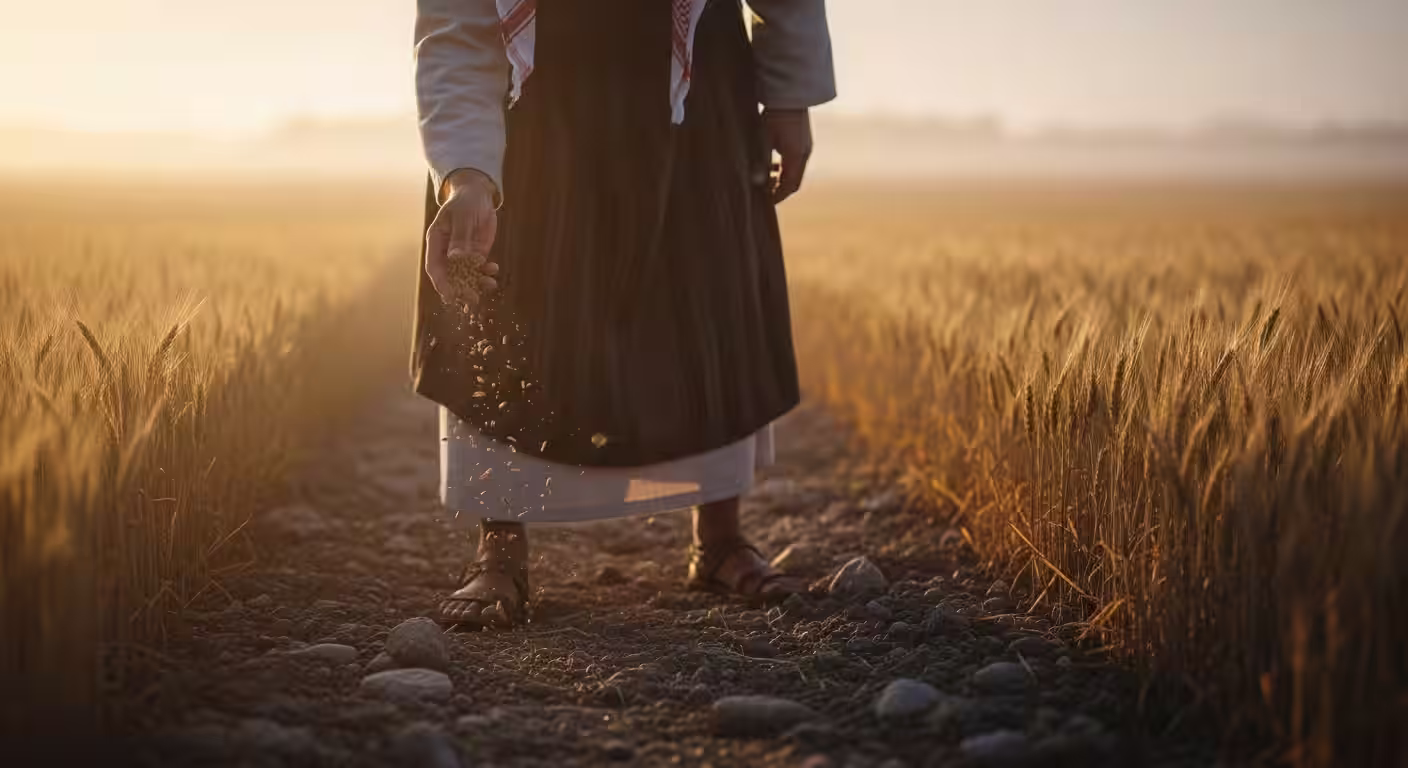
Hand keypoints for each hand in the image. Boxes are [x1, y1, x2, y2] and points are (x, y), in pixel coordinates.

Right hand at [425, 169, 499, 307]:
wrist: (478, 194)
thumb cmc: (465, 202)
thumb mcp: (463, 217)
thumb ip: (460, 237)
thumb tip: (456, 258)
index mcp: (436, 241)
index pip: (434, 267)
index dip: (441, 283)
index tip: (450, 296)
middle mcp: (447, 251)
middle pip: (450, 276)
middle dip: (461, 289)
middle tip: (473, 298)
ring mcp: (462, 254)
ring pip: (466, 275)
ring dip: (476, 284)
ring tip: (489, 286)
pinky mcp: (476, 254)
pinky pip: (480, 269)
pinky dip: (487, 273)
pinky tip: (494, 271)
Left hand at [763, 108, 812, 202]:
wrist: (791, 94)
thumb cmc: (775, 116)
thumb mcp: (764, 140)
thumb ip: (761, 162)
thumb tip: (756, 183)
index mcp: (796, 157)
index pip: (790, 186)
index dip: (778, 196)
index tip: (766, 202)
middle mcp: (804, 154)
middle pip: (794, 181)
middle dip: (781, 189)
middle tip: (766, 192)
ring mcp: (806, 146)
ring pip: (795, 170)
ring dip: (782, 177)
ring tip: (768, 177)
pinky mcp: (803, 139)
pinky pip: (796, 160)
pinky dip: (786, 166)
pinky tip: (774, 162)